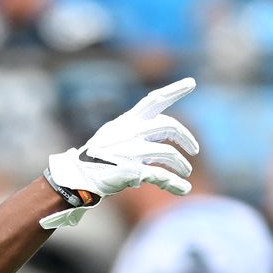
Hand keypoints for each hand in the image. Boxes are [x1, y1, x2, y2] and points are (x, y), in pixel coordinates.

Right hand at [41, 77, 199, 229]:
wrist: (78, 176)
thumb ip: (137, 129)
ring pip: (168, 154)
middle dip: (186, 138)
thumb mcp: (115, 134)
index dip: (174, 90)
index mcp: (128, 121)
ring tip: (186, 172)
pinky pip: (160, 175)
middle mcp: (131, 132)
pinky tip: (184, 189)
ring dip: (181, 164)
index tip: (191, 82)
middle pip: (169, 126)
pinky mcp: (131, 171)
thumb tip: (162, 129)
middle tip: (194, 150)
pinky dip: (174, 183)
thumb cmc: (99, 156)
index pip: (154, 100)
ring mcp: (131, 151)